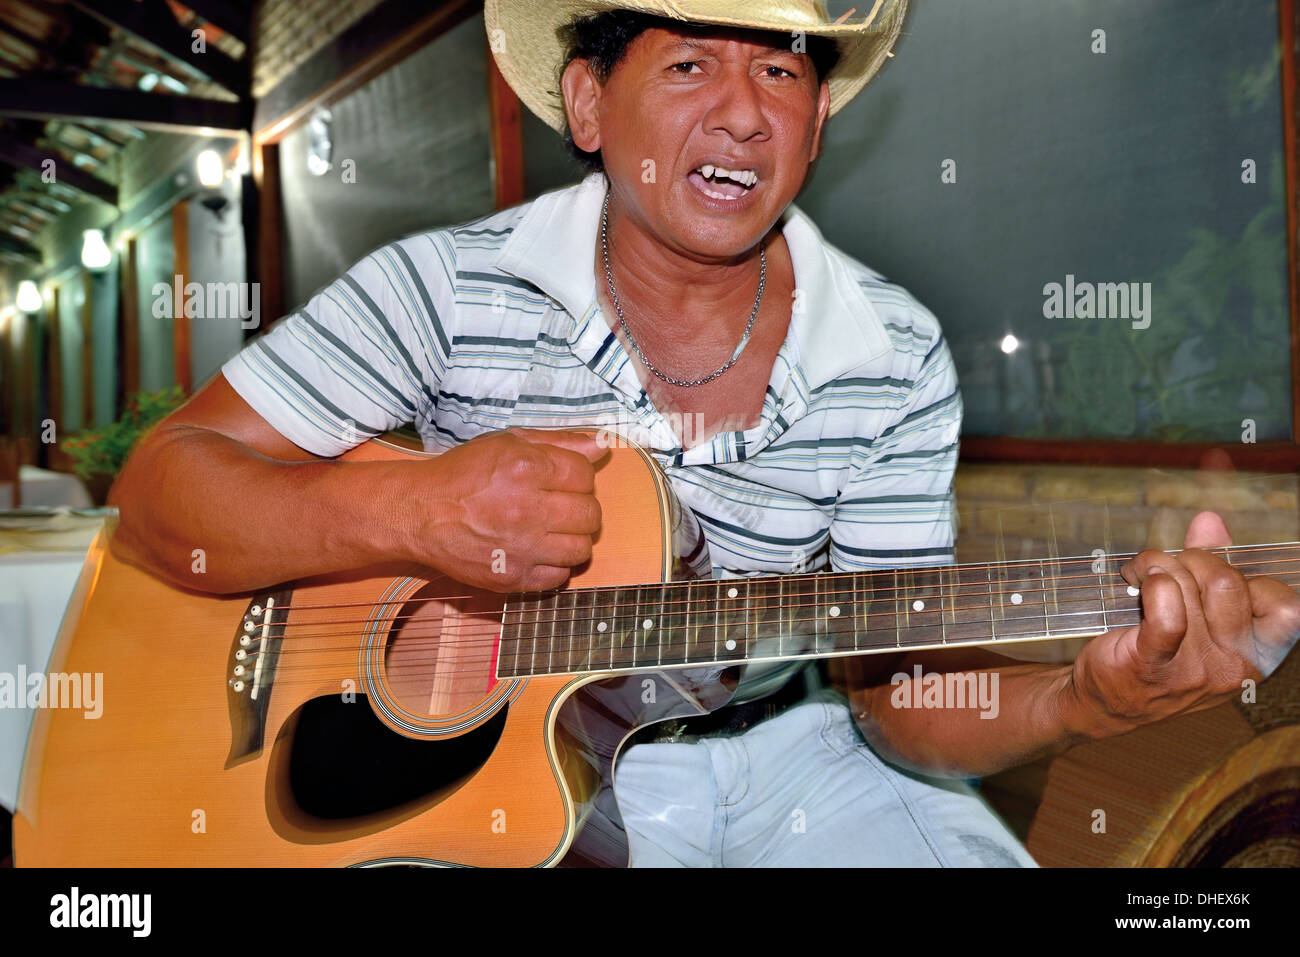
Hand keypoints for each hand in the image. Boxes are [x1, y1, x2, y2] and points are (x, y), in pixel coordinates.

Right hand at [403, 428, 606, 591]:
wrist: (420, 513)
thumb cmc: (464, 475)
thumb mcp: (507, 443)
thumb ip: (558, 442)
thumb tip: (602, 445)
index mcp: (527, 468)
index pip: (585, 475)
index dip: (578, 477)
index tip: (563, 480)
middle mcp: (527, 508)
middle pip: (591, 514)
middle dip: (582, 508)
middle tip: (561, 507)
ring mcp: (521, 547)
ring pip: (582, 549)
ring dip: (573, 539)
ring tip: (552, 531)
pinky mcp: (512, 577)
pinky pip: (560, 577)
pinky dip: (555, 566)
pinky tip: (539, 552)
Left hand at [1065, 510, 1299, 737]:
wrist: (1104, 701)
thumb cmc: (1155, 652)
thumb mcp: (1197, 613)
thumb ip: (1210, 565)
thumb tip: (1211, 522)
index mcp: (1255, 653)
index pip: (1287, 605)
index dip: (1247, 577)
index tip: (1209, 580)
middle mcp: (1233, 664)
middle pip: (1229, 581)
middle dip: (1191, 560)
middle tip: (1163, 569)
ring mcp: (1195, 668)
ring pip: (1191, 585)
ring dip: (1159, 564)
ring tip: (1140, 573)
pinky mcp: (1153, 663)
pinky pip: (1166, 609)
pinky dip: (1151, 582)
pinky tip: (1135, 581)